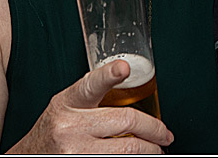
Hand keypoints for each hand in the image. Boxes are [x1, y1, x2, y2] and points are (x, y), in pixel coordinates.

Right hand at [13, 60, 172, 153]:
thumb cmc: (52, 131)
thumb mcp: (65, 107)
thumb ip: (93, 97)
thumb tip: (130, 90)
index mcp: (68, 103)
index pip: (91, 85)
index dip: (109, 75)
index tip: (124, 68)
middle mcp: (70, 127)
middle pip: (125, 121)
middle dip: (154, 129)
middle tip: (164, 135)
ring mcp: (74, 152)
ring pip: (127, 149)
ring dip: (149, 151)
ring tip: (155, 150)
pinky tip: (137, 157)